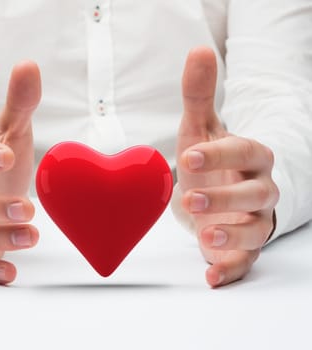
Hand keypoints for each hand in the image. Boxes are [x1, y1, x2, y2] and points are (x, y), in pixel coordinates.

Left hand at [176, 47, 278, 286]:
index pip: (245, 151)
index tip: (188, 155)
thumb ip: (199, 94)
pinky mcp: (242, 247)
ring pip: (255, 230)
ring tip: (205, 236)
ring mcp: (253, 221)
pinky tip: (210, 277)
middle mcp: (259, 189)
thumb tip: (198, 50)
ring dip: (231, 235)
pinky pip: (244, 262)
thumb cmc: (208, 158)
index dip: (220, 154)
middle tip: (190, 198)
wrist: (215, 191)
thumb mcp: (199, 127)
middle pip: (255, 194)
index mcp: (250, 157)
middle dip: (226, 197)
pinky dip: (229, 270)